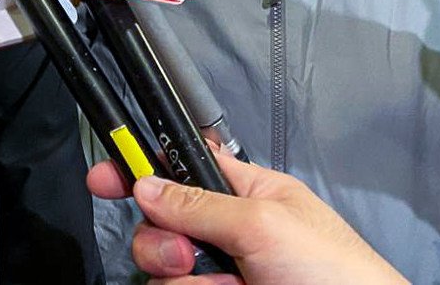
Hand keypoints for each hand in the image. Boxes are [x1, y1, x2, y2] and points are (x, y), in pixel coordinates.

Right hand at [85, 155, 405, 284]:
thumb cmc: (336, 274)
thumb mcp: (265, 225)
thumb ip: (199, 203)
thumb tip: (145, 185)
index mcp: (247, 194)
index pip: (180, 167)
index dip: (140, 167)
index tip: (103, 178)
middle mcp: (230, 232)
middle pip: (160, 223)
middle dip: (162, 241)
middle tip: (186, 257)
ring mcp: (225, 273)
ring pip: (165, 268)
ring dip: (183, 280)